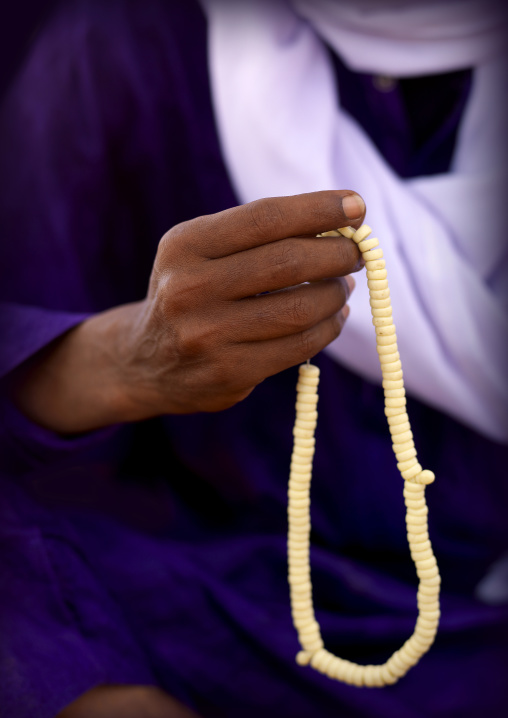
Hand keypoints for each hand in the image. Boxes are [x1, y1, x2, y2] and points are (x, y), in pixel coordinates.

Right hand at [121, 190, 364, 415]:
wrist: (147, 360)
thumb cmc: (192, 293)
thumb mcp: (203, 252)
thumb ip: (258, 236)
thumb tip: (343, 222)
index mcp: (185, 245)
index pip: (266, 217)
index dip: (319, 209)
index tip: (356, 206)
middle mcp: (189, 288)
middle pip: (289, 261)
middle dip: (338, 253)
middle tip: (356, 253)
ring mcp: (207, 335)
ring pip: (300, 308)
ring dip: (335, 294)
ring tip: (342, 286)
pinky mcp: (229, 372)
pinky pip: (298, 346)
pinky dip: (327, 328)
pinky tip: (331, 318)